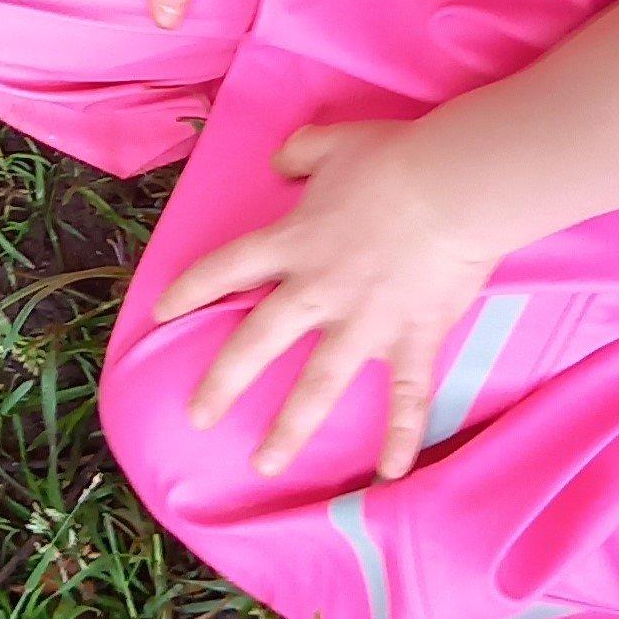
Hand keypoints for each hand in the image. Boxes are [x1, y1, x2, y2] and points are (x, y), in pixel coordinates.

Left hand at [154, 118, 502, 481]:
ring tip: (265, 464)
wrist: (455, 186)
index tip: (163, 314)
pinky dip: (400, 437)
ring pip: (318, 386)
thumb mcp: (331, 143)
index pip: (226, 269)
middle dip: (223, 384)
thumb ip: (298, 153)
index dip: (191, 290)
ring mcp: (365, 322)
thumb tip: (280, 163)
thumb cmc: (393, 159)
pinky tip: (388, 476)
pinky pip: (406, 396)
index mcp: (293, 243)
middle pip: (257, 342)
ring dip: (290, 428)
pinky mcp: (413, 338)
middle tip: (196, 418)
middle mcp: (318, 291)